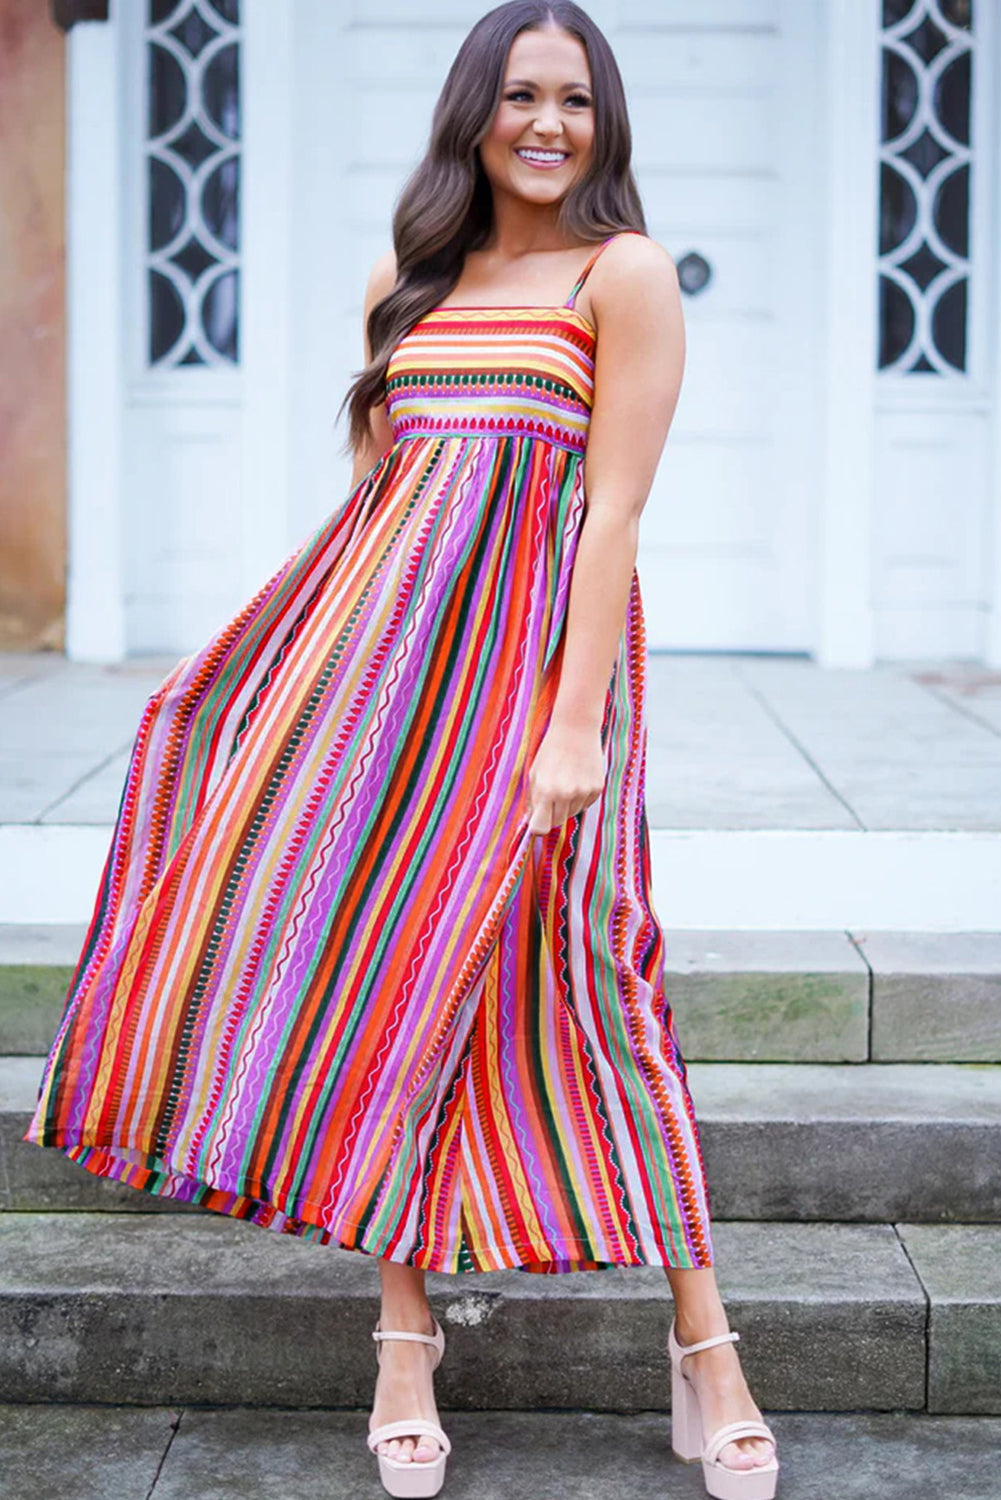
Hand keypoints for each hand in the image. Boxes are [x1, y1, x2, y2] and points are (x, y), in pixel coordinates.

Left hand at [526, 719, 605, 834]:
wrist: (576, 730)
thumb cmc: (550, 752)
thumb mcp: (534, 774)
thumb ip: (532, 800)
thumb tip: (531, 824)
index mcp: (547, 791)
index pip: (541, 828)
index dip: (537, 827)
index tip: (537, 820)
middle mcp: (567, 794)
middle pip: (556, 822)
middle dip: (550, 814)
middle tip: (550, 794)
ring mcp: (584, 792)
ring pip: (571, 813)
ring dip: (566, 804)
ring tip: (565, 781)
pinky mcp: (597, 789)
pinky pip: (585, 804)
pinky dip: (579, 797)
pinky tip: (577, 778)